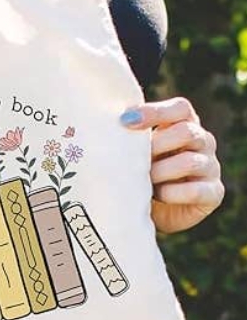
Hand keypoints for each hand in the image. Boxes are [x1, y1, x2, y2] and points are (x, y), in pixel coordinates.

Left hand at [121, 97, 224, 233]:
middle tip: (134, 160)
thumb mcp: (133, 153)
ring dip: (160, 172)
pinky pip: (195, 190)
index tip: (125, 121)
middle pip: (187, 132)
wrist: (149, 211)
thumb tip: (106, 126)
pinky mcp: (214, 193)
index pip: (180, 108)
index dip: (155, 112)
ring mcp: (211, 166)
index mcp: (183, 124)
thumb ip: (128, 138)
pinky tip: (158, 196)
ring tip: (143, 181)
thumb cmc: (137, 174)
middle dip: (156, 146)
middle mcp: (202, 142)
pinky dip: (171, 194)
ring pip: (190, 162)